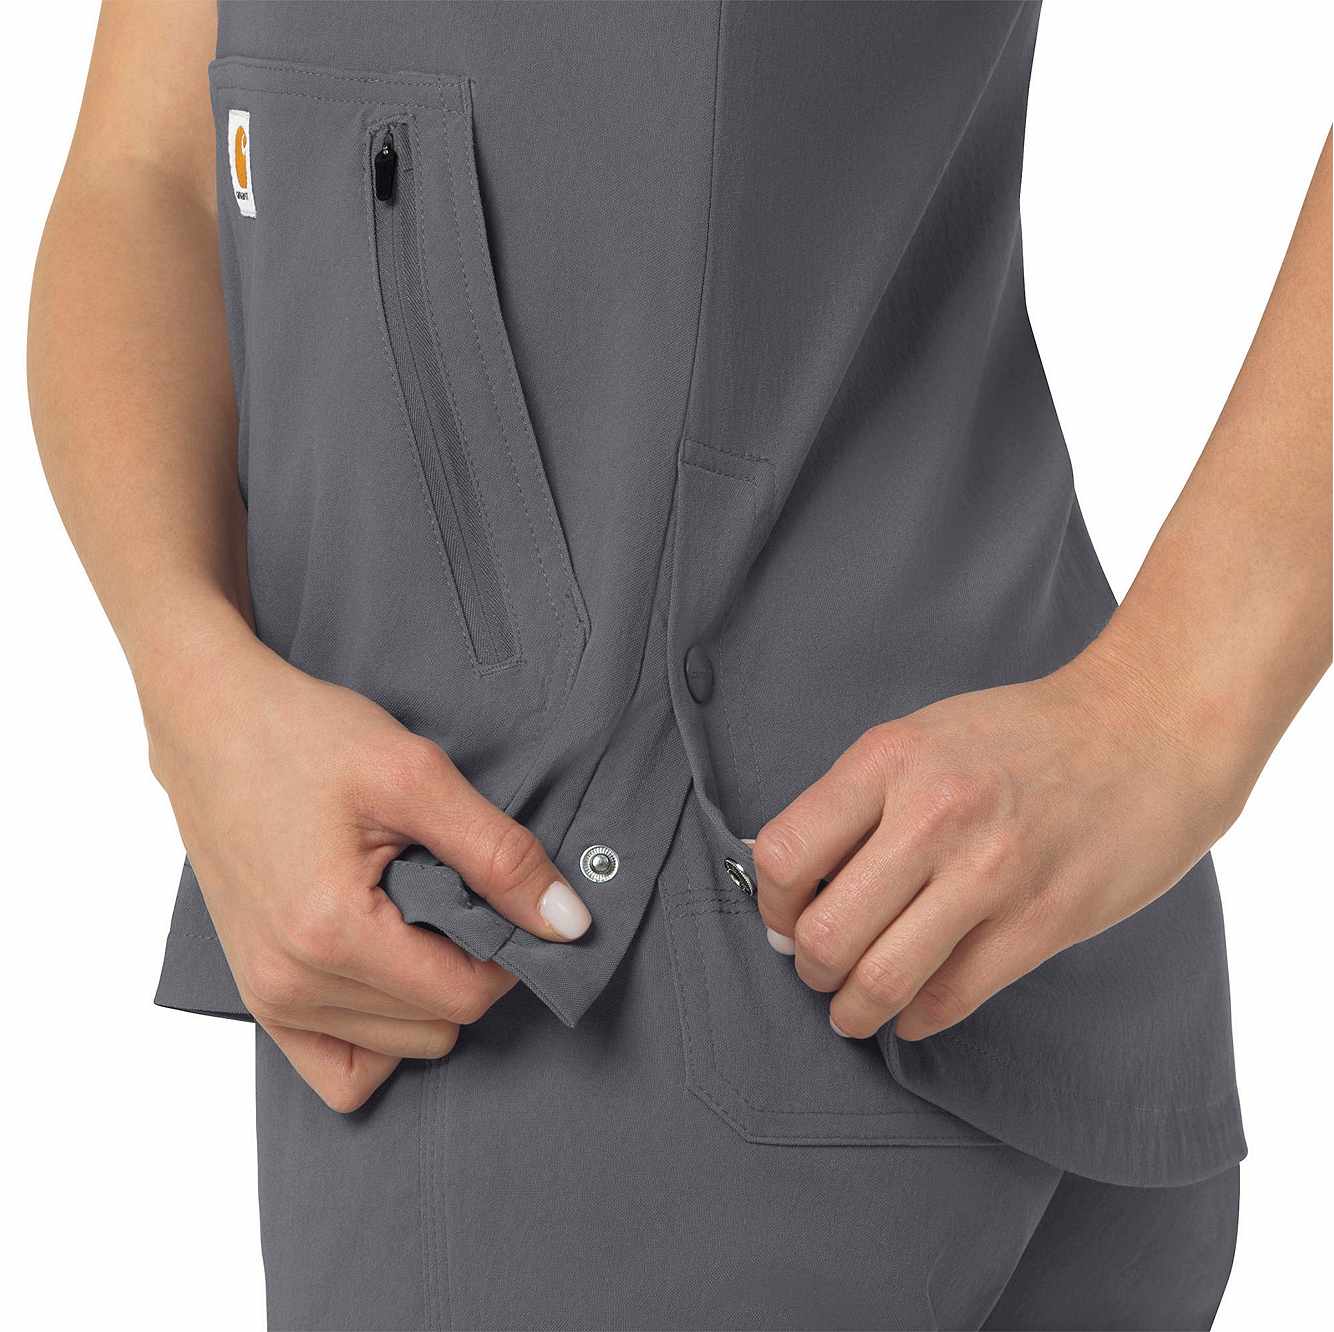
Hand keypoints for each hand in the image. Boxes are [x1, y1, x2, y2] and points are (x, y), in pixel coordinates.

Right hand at [145, 628, 590, 1111]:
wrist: (212, 722)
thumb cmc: (304, 736)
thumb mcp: (418, 777)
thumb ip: (500, 856)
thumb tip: (569, 924)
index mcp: (332, 934)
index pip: (466, 997)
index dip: (508, 952)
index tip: (502, 898)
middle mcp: (290, 984)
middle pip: (436, 1027)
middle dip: (466, 969)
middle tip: (453, 894)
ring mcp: (267, 999)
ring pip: (397, 1050)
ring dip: (425, 996)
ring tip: (412, 914)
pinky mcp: (258, 996)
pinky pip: (337, 1071)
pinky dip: (378, 1036)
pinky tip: (389, 967)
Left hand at [753, 646, 1235, 1041]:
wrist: (1147, 731)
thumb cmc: (1025, 737)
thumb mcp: (923, 737)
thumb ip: (859, 801)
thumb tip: (798, 884)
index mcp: (889, 759)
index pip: (783, 855)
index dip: (772, 905)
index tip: (786, 920)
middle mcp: (932, 814)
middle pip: (826, 933)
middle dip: (810, 969)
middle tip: (820, 971)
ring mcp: (990, 872)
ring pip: (882, 980)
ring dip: (854, 1010)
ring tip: (855, 1008)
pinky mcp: (1042, 921)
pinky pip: (950, 998)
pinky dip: (916, 1018)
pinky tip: (912, 1010)